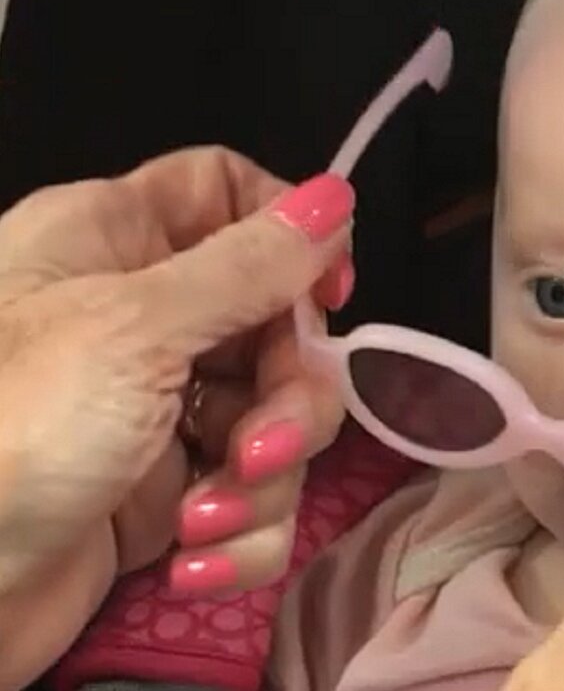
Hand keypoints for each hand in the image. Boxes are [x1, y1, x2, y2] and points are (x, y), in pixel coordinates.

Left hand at [0, 147, 353, 685]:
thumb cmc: (13, 428)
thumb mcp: (136, 329)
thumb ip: (249, 264)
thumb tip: (336, 193)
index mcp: (114, 241)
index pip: (227, 193)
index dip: (289, 236)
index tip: (325, 299)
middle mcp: (142, 317)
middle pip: (276, 324)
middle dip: (288, 399)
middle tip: (258, 450)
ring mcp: (156, 411)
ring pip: (275, 420)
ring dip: (260, 482)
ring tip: (201, 522)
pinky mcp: (167, 496)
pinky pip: (251, 498)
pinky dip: (238, 536)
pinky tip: (193, 565)